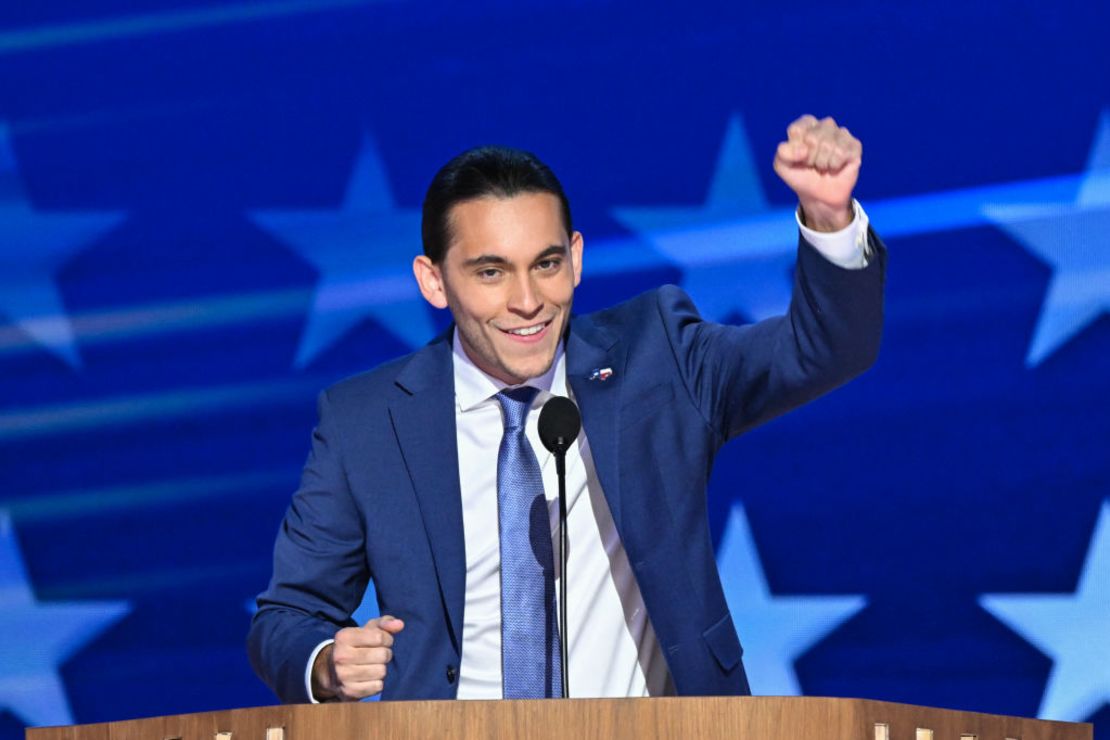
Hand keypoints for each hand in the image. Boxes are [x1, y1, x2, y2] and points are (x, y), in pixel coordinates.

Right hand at [312, 615, 404, 701]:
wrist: (332, 672)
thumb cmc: (356, 646)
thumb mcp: (367, 630)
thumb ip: (385, 624)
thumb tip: (400, 624)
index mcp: (344, 637)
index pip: (379, 637)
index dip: (387, 639)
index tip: (383, 641)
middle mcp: (341, 656)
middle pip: (382, 655)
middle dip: (386, 654)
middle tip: (379, 655)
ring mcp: (344, 675)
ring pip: (381, 671)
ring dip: (382, 668)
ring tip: (374, 666)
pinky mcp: (349, 691)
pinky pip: (377, 686)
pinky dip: (377, 683)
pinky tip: (369, 678)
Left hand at [773, 114, 861, 231]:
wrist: (818, 196)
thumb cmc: (801, 176)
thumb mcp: (782, 166)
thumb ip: (783, 153)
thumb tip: (803, 149)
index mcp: (806, 124)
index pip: (797, 129)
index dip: (796, 148)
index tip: (798, 157)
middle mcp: (825, 125)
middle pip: (813, 138)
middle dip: (810, 158)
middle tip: (812, 164)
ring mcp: (841, 134)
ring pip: (829, 145)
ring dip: (822, 162)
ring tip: (823, 166)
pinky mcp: (854, 145)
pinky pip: (843, 152)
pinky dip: (835, 165)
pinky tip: (835, 167)